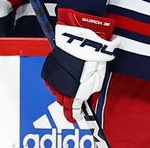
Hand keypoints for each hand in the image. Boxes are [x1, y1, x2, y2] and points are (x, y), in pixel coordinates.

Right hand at [42, 9, 117, 123]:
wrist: (81, 31)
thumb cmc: (94, 49)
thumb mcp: (99, 70)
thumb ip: (93, 85)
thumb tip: (90, 93)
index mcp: (75, 86)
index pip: (73, 107)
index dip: (74, 114)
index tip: (77, 118)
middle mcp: (61, 83)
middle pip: (63, 100)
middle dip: (70, 102)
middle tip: (77, 103)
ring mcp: (54, 75)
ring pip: (56, 91)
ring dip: (63, 92)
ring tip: (72, 88)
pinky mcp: (50, 66)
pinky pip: (52, 81)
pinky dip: (58, 82)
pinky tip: (65, 78)